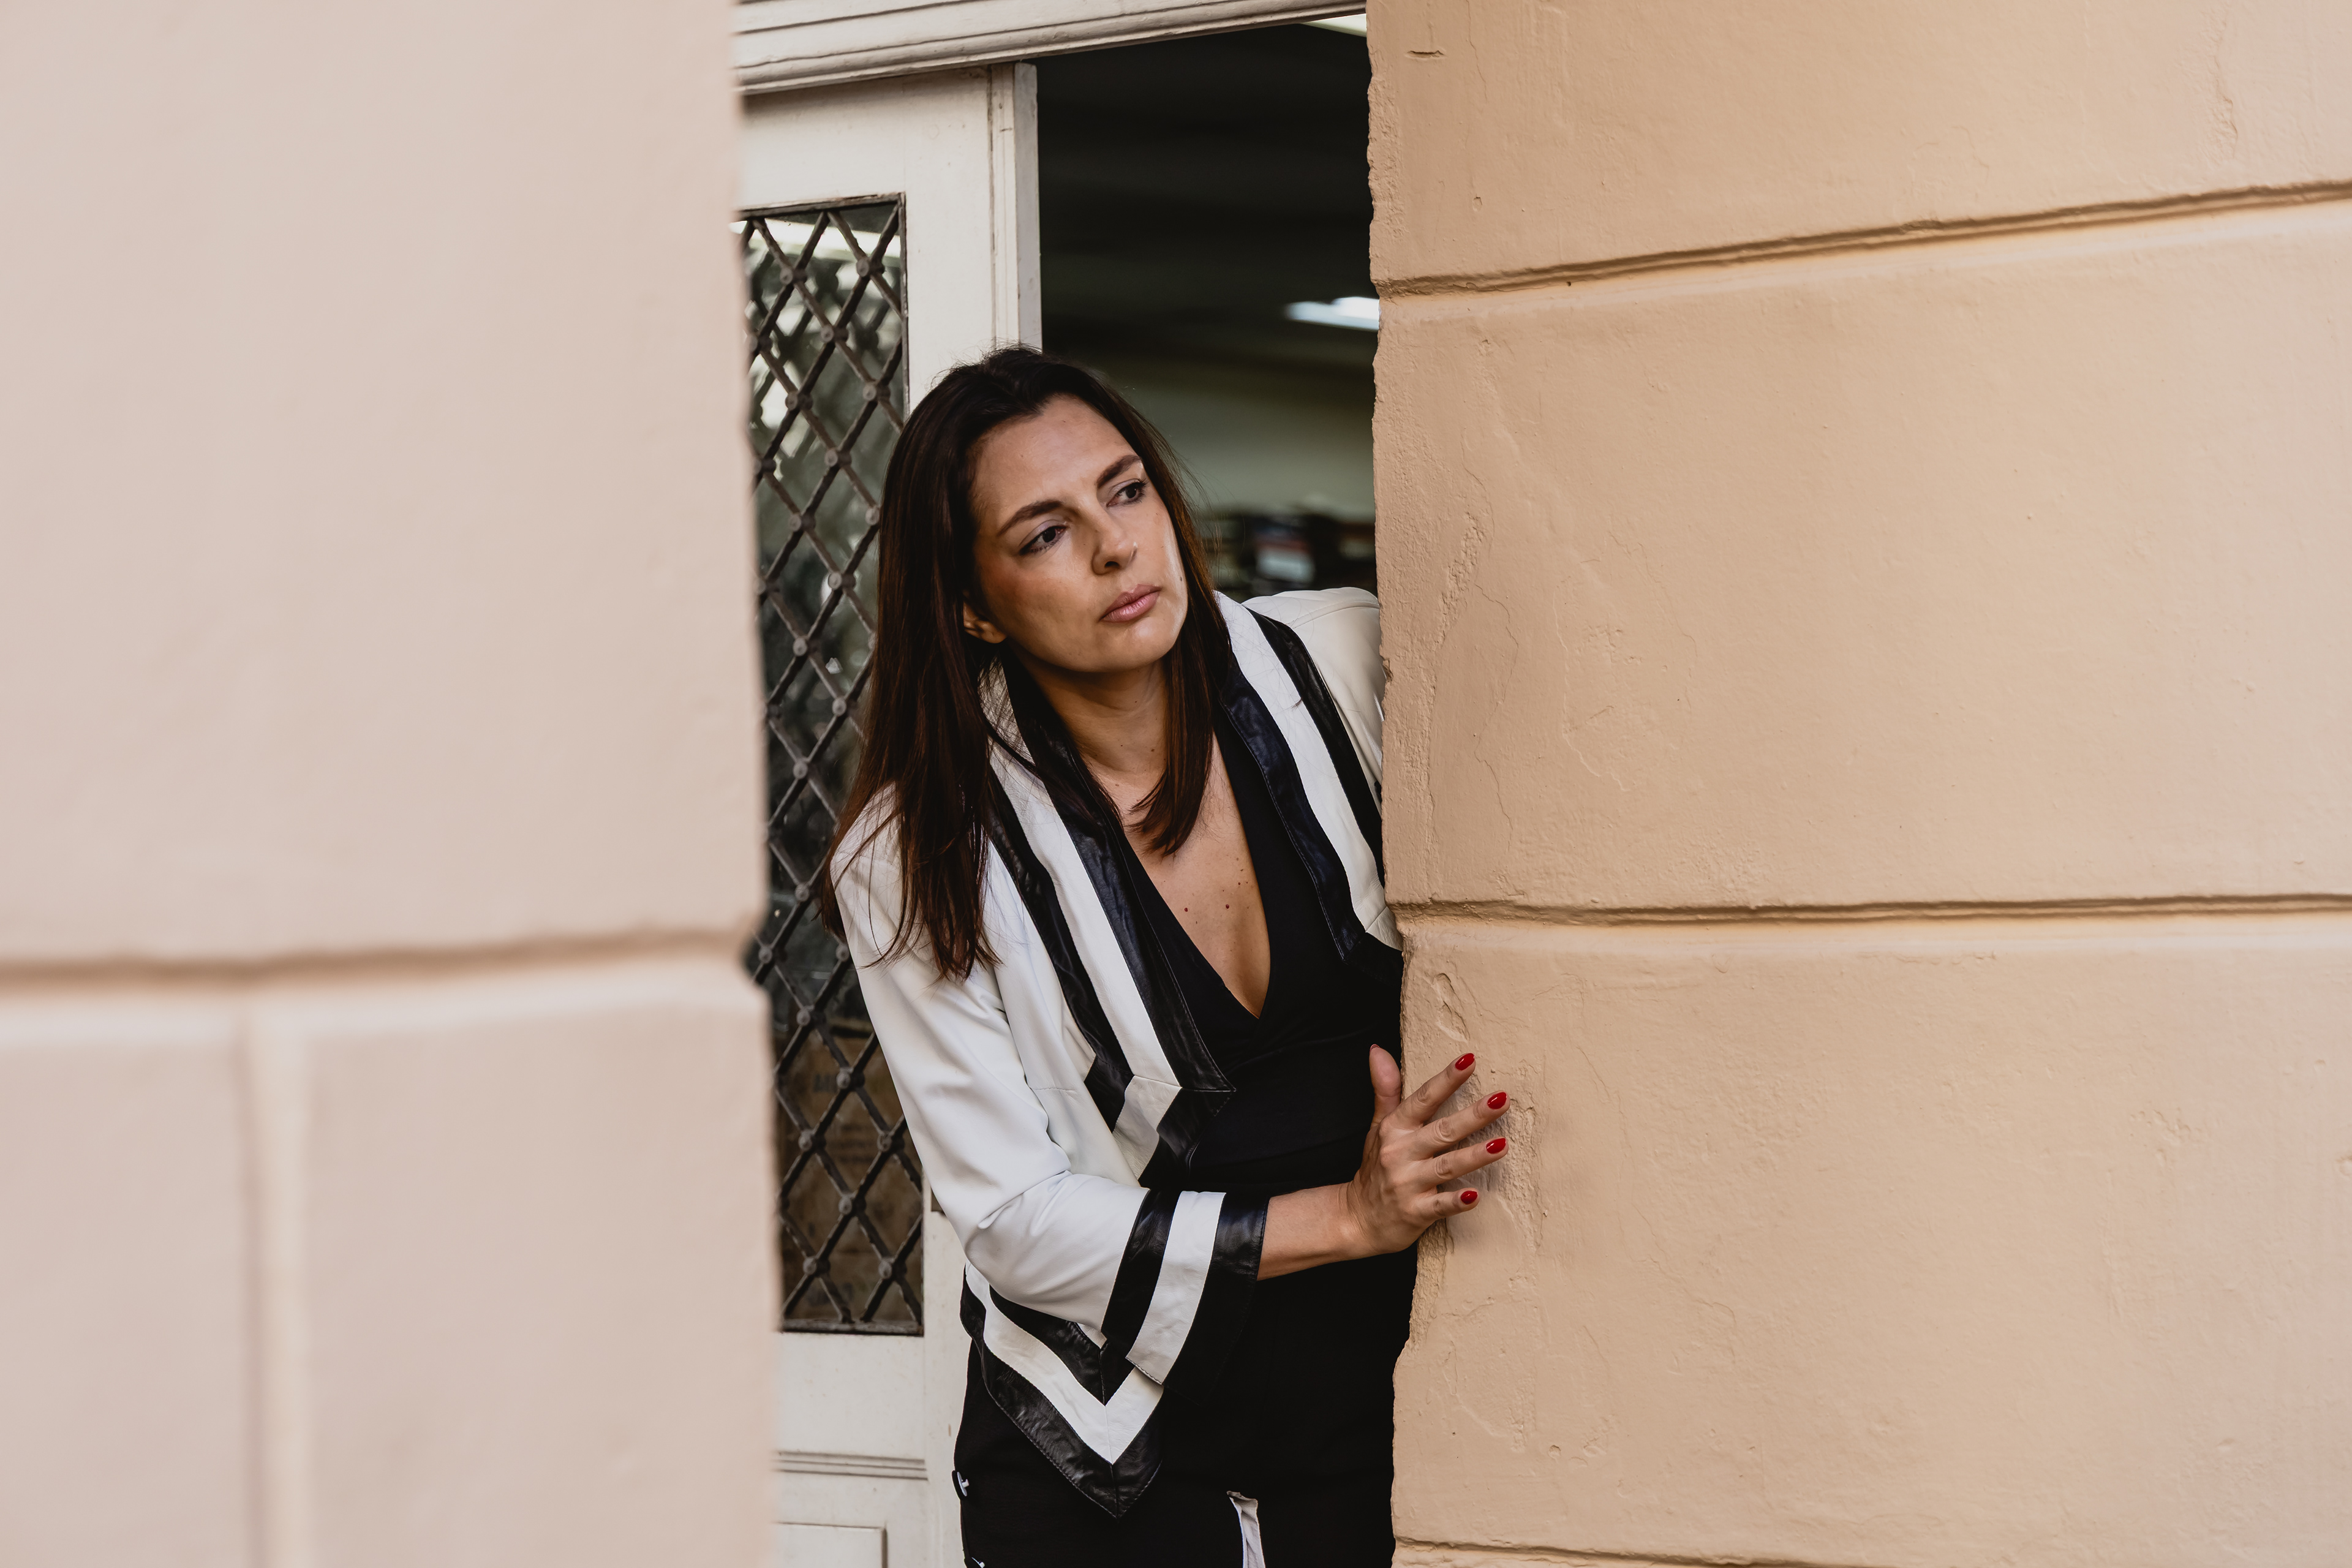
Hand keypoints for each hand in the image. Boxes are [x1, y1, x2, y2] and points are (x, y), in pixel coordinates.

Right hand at [1339, 1047, 1507, 1256]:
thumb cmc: (1376, 1168)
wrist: (1357, 1219)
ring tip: (1502, 1144)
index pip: (1422, 1099)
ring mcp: (1407, 1184)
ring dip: (1474, 1156)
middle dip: (1473, 1115)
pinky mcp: (1415, 1212)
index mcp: (1395, 1129)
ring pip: (1446, 1166)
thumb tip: (1378, 1050)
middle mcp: (1400, 1153)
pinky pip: (1439, 1206)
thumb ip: (1385, 1089)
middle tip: (1501, 1099)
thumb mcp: (1378, 1127)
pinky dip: (1456, 1202)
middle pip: (1441, 1131)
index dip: (1446, 1079)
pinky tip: (1476, 1196)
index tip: (1469, 1060)